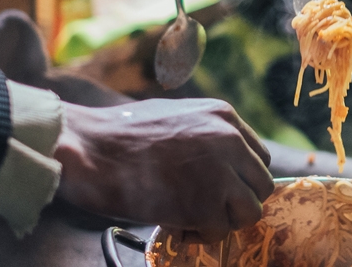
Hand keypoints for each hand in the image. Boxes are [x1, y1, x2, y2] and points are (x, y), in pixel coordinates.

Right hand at [55, 99, 273, 242]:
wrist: (90, 147)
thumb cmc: (120, 134)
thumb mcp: (175, 116)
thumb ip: (205, 134)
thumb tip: (220, 161)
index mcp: (224, 116)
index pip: (258, 157)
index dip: (240, 178)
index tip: (220, 189)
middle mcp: (231, 141)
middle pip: (261, 185)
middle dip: (236, 201)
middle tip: (206, 208)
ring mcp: (221, 173)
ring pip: (250, 211)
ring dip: (223, 220)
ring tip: (192, 219)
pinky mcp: (206, 204)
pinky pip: (220, 231)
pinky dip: (200, 235)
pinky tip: (176, 226)